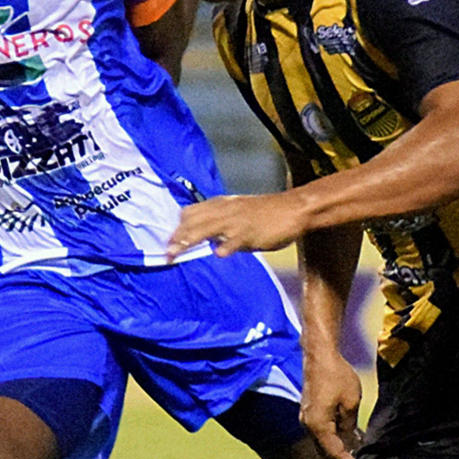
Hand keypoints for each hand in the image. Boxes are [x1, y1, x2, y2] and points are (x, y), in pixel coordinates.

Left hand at [166, 192, 308, 260]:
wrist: (293, 208)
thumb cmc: (268, 213)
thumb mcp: (240, 212)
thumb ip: (223, 223)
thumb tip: (210, 240)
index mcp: (222, 204)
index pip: (191, 212)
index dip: (178, 226)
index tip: (169, 241)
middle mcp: (225, 210)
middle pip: (193, 221)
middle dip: (177, 237)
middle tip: (165, 252)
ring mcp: (236, 221)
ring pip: (206, 229)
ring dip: (189, 241)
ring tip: (175, 254)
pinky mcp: (250, 232)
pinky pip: (233, 240)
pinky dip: (225, 246)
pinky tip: (219, 254)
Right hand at [301, 346, 361, 458]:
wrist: (319, 355)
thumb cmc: (336, 375)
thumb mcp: (351, 401)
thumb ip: (350, 425)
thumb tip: (351, 441)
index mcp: (318, 425)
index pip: (333, 453)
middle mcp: (308, 425)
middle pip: (325, 453)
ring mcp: (308, 420)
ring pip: (323, 445)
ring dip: (338, 454)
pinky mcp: (310, 414)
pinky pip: (322, 434)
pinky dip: (334, 442)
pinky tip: (349, 444)